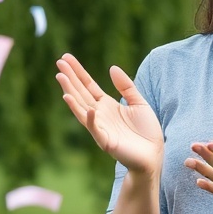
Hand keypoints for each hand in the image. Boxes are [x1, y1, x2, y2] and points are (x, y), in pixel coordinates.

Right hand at [56, 54, 164, 174]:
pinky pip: (95, 129)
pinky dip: (90, 120)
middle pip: (81, 93)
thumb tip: (111, 68)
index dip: (77, 71)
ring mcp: (100, 127)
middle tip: (59, 63)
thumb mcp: (138, 102)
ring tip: (61, 79)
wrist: (153, 155)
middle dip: (70, 78)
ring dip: (71, 94)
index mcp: (106, 105)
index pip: (88, 85)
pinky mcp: (106, 141)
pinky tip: (88, 109)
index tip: (66, 58)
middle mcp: (99, 114)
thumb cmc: (146, 131)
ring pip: (81, 108)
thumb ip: (126, 86)